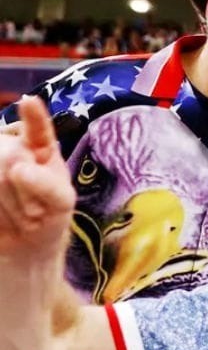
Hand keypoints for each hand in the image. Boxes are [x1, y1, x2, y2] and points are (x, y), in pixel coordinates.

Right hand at [0, 96, 74, 259]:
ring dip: (8, 207)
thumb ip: (48, 185)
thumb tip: (18, 169)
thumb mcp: (61, 203)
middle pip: (8, 156)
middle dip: (24, 193)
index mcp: (39, 147)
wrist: (22, 247)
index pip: (37, 129)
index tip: (30, 102)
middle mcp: (9, 148)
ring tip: (19, 218)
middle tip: (34, 215)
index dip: (33, 116)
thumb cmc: (49, 218)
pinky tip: (3, 220)